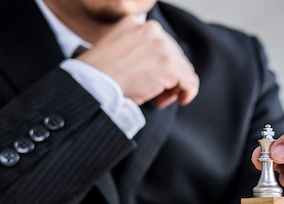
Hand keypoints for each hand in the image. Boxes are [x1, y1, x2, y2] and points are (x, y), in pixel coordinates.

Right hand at [78, 19, 198, 107]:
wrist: (94, 83)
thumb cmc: (100, 74)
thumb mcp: (116, 49)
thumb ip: (136, 49)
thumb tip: (155, 65)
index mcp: (136, 24)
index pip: (161, 45)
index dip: (160, 65)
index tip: (150, 80)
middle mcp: (152, 30)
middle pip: (175, 56)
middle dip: (168, 78)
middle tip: (157, 95)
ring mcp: (163, 47)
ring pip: (183, 69)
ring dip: (175, 87)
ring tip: (160, 99)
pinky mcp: (171, 66)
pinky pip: (190, 81)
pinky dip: (188, 92)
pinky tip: (181, 100)